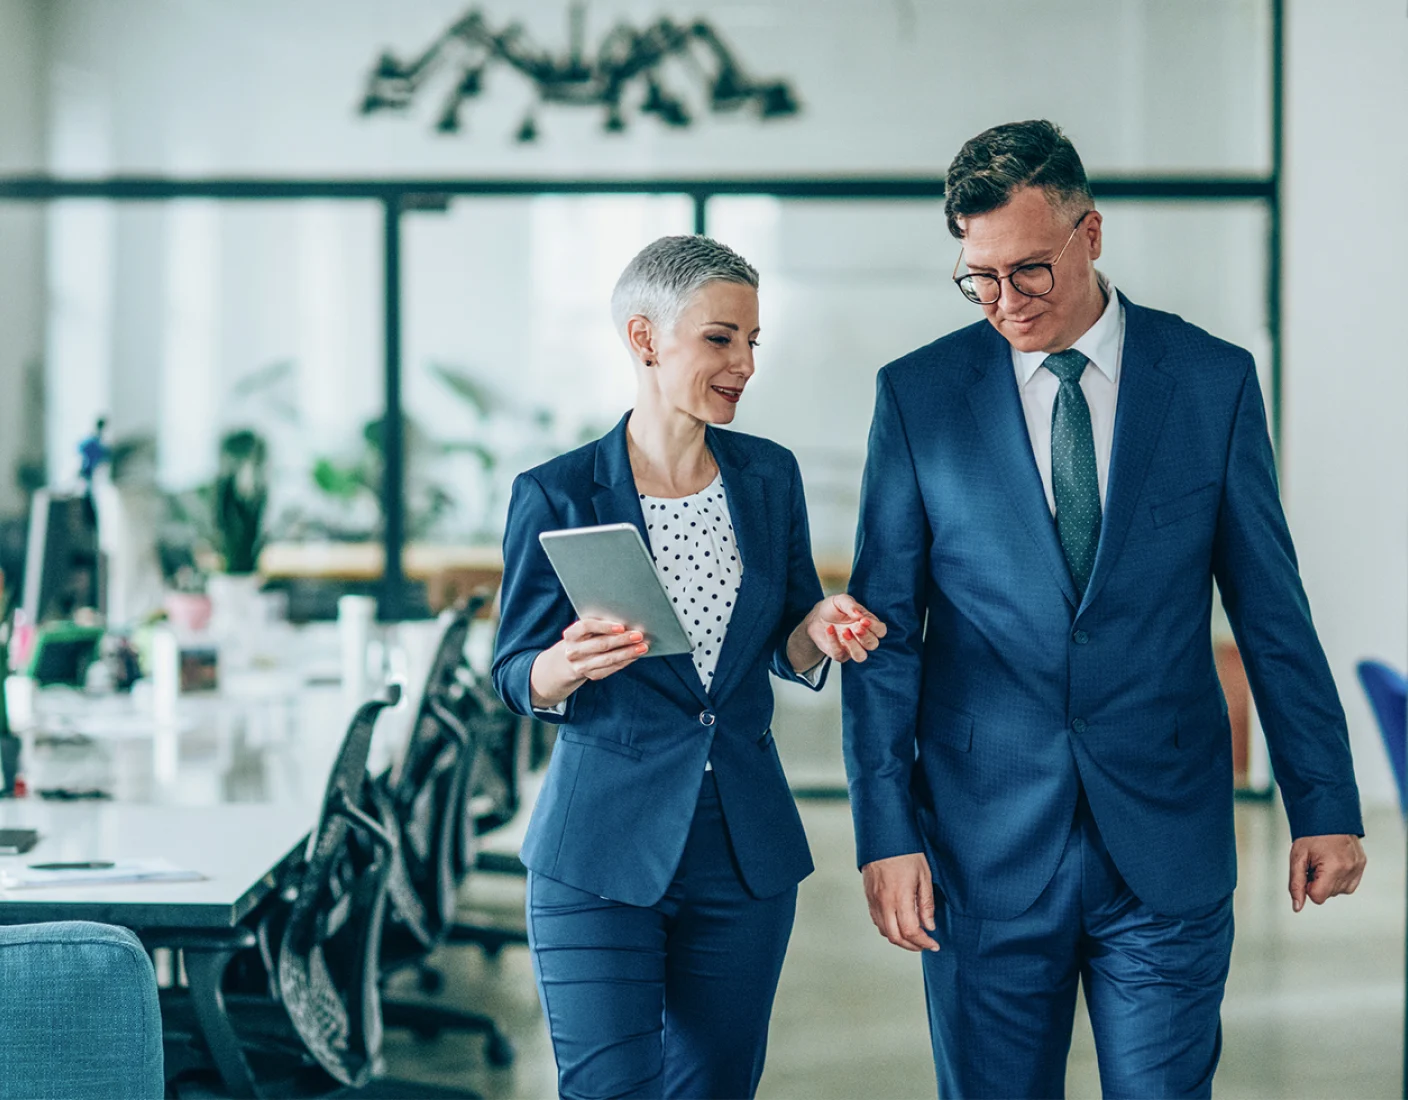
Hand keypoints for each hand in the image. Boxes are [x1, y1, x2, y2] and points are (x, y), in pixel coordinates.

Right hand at [530, 619, 647, 707]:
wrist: (569, 660)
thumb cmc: (583, 638)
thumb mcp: (585, 629)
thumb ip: (600, 624)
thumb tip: (626, 621)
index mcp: (571, 634)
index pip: (586, 627)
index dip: (604, 626)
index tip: (621, 626)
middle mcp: (573, 651)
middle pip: (601, 644)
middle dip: (622, 640)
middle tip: (639, 635)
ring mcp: (581, 665)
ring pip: (608, 659)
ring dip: (628, 653)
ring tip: (642, 647)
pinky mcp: (591, 675)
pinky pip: (611, 668)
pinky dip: (625, 661)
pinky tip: (635, 655)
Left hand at [806, 594, 888, 663]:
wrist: (816, 617)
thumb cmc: (833, 608)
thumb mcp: (841, 600)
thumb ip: (851, 605)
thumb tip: (858, 614)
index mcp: (868, 625)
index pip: (880, 630)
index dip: (875, 627)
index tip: (864, 620)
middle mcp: (863, 638)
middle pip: (873, 644)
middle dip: (866, 637)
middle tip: (856, 627)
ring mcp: (851, 648)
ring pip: (860, 656)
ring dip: (854, 646)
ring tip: (845, 632)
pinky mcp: (839, 654)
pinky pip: (840, 654)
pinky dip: (834, 642)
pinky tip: (829, 629)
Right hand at [861, 852, 939, 951]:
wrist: (883, 838)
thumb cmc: (905, 853)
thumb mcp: (924, 876)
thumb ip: (926, 904)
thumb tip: (929, 925)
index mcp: (900, 897)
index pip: (911, 931)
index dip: (923, 942)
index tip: (933, 944)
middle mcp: (884, 902)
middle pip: (896, 937)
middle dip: (912, 946)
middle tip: (924, 945)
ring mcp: (874, 901)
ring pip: (885, 931)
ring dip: (900, 939)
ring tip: (913, 938)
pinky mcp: (869, 898)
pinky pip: (877, 921)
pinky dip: (889, 929)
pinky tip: (899, 925)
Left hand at [1288, 833, 1365, 911]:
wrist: (1327, 816)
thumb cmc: (1311, 835)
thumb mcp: (1297, 858)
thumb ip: (1296, 884)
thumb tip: (1297, 907)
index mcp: (1333, 867)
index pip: (1318, 897)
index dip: (1308, 887)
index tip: (1307, 872)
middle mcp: (1349, 869)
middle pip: (1328, 894)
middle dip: (1318, 882)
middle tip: (1314, 863)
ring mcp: (1358, 868)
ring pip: (1338, 891)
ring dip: (1329, 881)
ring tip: (1324, 862)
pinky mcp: (1362, 865)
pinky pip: (1349, 885)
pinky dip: (1339, 878)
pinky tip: (1333, 865)